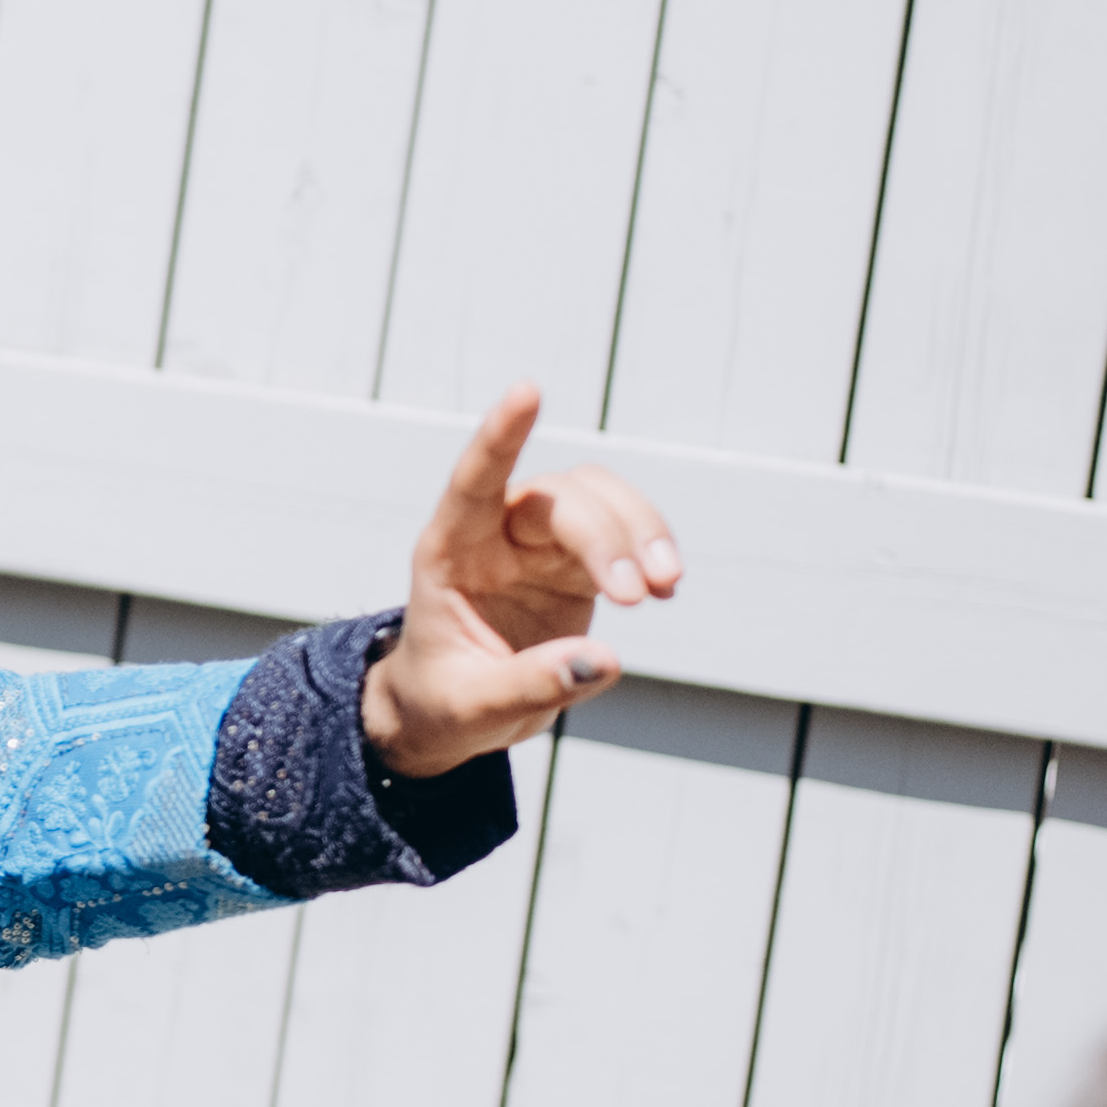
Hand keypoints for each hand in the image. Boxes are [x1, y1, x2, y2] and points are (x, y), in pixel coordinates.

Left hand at [361, 387, 683, 778]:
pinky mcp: (576, 565)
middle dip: (605, 535)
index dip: (500, 436)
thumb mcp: (471, 707)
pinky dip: (650, 552)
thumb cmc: (442, 703)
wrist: (450, 716)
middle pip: (559, 500)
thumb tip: (602, 660)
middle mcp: (494, 536)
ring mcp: (538, 545)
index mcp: (449, 553)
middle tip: (635, 596)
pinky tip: (664, 588)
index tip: (528, 390)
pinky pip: (623, 535)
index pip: (473, 482)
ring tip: (665, 588)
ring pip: (599, 503)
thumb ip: (529, 684)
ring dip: (640, 533)